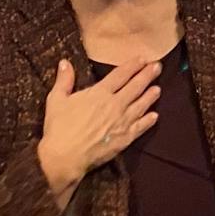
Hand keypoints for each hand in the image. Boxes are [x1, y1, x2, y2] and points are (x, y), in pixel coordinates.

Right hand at [37, 58, 160, 198]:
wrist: (65, 157)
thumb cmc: (59, 127)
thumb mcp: (56, 99)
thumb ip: (64, 80)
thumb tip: (65, 62)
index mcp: (99, 93)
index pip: (120, 75)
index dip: (132, 66)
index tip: (142, 58)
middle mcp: (114, 105)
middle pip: (135, 87)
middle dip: (147, 75)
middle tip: (157, 66)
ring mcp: (122, 122)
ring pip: (140, 105)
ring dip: (150, 96)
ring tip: (158, 89)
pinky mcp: (124, 139)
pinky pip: (140, 127)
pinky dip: (148, 121)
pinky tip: (155, 116)